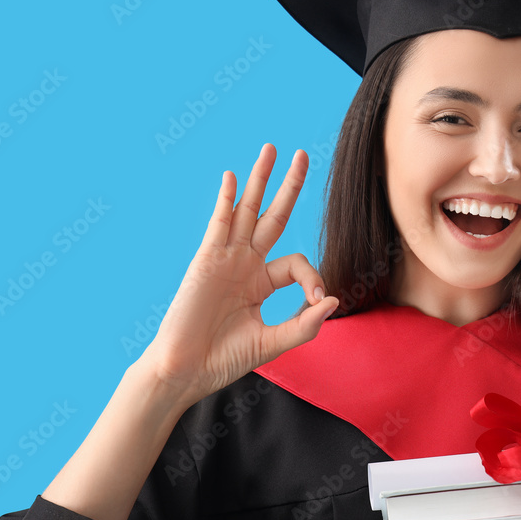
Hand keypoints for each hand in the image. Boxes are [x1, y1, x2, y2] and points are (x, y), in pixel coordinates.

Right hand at [140, 143, 338, 409]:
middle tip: (303, 153)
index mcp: (260, 284)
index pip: (296, 263)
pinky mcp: (205, 262)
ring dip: (259, 179)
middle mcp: (244, 265)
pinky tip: (231, 178)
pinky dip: (225, 201)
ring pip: (246, 211)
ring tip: (272, 149)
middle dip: (289, 186)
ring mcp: (225, 260)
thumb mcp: (272, 343)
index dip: (314, 277)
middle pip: (272, 217)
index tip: (319, 299)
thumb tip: (335, 299)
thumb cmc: (223, 360)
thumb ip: (304, 325)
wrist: (186, 370)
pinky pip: (219, 224)